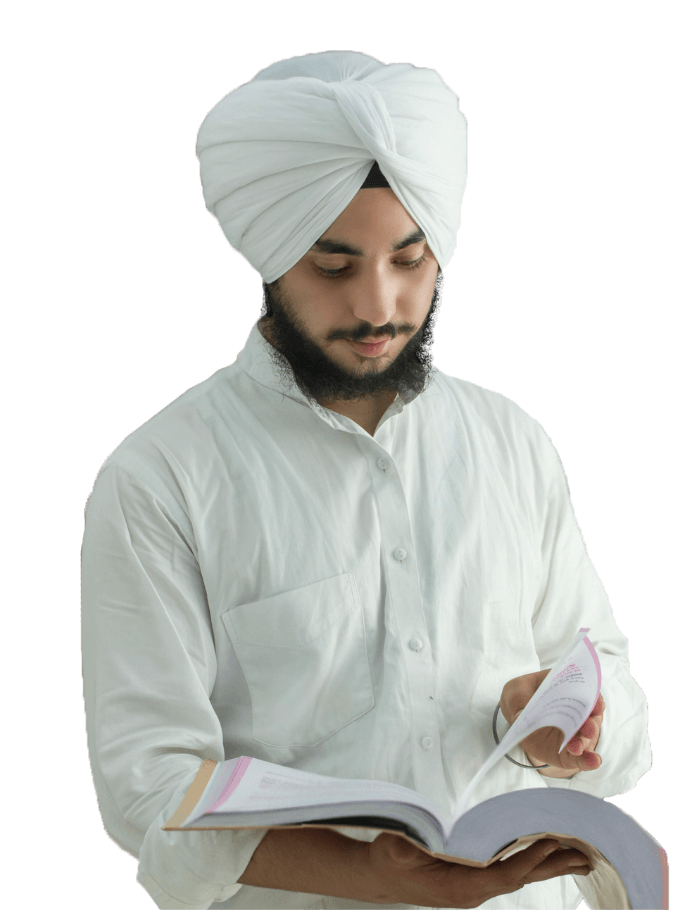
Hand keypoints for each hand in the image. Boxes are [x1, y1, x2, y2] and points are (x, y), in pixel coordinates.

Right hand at [367, 831, 590, 906]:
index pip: (503, 874)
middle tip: (586, 853)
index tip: (550, 842)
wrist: (382, 876)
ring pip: (521, 875)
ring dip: (551, 866)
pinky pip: (511, 870)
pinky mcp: (477, 879)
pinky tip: (550, 857)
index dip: (527, 859)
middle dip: (553, 865)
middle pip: (521, 877)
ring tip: (582, 857)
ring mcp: (477, 886)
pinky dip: (533, 861)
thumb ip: (404, 848)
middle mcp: (475, 890)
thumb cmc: (389, 861)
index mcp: (461, 886)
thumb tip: (408, 843)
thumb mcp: (393, 851)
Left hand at [500, 669, 604, 772]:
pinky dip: (588, 760)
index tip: (597, 704)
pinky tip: (594, 761)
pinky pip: (580, 758)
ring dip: (583, 743)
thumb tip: (522, 713)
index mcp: (569, 693)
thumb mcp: (516, 691)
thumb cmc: (523, 696)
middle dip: (589, 724)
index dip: (594, 699)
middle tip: (589, 729)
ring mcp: (573, 735)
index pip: (587, 695)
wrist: (520, 714)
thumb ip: (519, 699)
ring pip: (584, 739)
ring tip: (577, 747)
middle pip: (589, 719)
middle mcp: (577, 714)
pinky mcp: (568, 753)